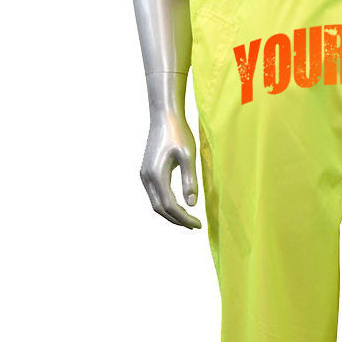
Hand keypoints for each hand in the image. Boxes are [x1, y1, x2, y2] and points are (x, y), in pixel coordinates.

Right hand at [140, 108, 201, 228]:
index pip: (169, 206)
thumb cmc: (178, 132)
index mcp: (156, 175)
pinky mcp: (146, 171)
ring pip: (155, 202)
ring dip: (171, 213)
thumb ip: (189, 180)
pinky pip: (154, 194)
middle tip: (194, 225)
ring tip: (188, 218)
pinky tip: (178, 203)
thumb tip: (191, 204)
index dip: (184, 218)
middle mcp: (146, 178)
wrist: (164, 115)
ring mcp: (144, 174)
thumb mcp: (188, 155)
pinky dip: (166, 203)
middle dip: (177, 220)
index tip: (198, 224)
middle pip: (160, 209)